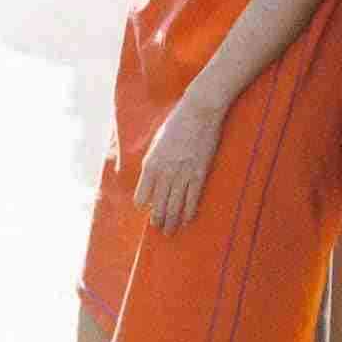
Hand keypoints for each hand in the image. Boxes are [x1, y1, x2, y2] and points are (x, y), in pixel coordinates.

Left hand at [133, 88, 224, 234]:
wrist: (199, 110)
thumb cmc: (177, 121)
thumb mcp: (157, 140)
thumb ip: (154, 160)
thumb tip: (153, 177)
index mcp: (150, 164)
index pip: (142, 197)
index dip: (145, 205)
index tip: (148, 208)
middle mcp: (164, 172)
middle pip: (158, 206)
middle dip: (158, 220)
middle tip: (159, 229)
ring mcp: (182, 174)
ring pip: (174, 207)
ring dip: (172, 222)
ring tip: (170, 231)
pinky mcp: (199, 173)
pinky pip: (192, 199)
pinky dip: (189, 212)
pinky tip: (187, 220)